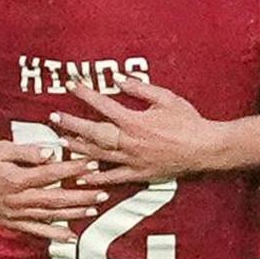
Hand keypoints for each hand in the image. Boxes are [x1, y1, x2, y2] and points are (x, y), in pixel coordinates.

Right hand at [0, 137, 101, 243]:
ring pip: (49, 215)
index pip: (50, 173)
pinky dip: (54, 235)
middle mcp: (17, 199)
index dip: (72, 169)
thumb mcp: (0, 148)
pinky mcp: (12, 222)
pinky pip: (36, 230)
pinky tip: (71, 237)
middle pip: (55, 198)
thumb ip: (26, 151)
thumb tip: (51, 153)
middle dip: (81, 195)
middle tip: (102, 190)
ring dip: (73, 213)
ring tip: (94, 208)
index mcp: (15, 179)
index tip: (91, 163)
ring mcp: (15, 213)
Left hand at [50, 81, 221, 185]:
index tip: (71, 85)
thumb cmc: (188, 121)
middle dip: (71, 123)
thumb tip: (118, 80)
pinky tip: (81, 177)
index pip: (103, 105)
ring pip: (98, 155)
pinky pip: (113, 178)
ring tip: (62, 141)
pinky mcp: (139, 174)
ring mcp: (133, 160)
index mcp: (134, 121)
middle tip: (54, 117)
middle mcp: (129, 142)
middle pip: (93, 132)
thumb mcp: (166, 98)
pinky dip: (96, 178)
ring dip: (78, 148)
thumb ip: (140, 89)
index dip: (85, 94)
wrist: (205, 148)